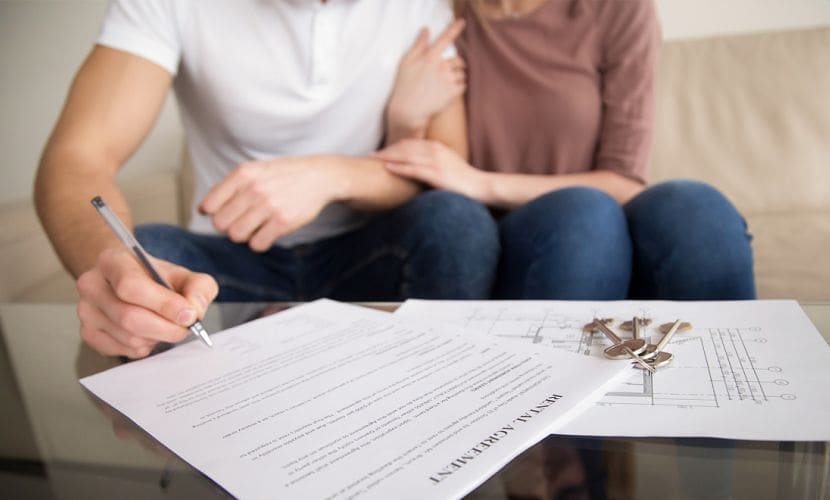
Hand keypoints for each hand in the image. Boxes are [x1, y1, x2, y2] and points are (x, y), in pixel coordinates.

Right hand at [76, 247, 217, 358]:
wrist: (130, 282)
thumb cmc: (156, 278)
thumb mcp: (184, 275)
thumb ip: (198, 288)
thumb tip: (194, 312)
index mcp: (113, 261)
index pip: (131, 286)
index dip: (164, 305)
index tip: (188, 315)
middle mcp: (92, 285)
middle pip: (129, 317)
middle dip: (166, 328)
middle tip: (185, 327)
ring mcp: (87, 311)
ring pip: (130, 338)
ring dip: (157, 337)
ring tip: (165, 325)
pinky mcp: (89, 333)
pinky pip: (124, 351)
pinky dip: (145, 346)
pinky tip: (149, 332)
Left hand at [199, 157, 344, 250]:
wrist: (319, 176)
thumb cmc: (284, 174)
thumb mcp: (255, 169)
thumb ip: (230, 186)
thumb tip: (204, 209)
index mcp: (243, 174)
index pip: (210, 205)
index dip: (214, 213)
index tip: (227, 213)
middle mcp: (253, 189)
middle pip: (221, 223)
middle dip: (229, 226)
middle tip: (243, 221)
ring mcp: (269, 206)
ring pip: (236, 235)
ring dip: (244, 235)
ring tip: (256, 226)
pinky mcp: (283, 222)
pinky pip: (257, 244)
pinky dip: (260, 242)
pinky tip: (268, 233)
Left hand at [374, 139, 487, 200]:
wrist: (481, 187)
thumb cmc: (464, 181)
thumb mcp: (448, 165)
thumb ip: (433, 162)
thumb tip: (418, 168)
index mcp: (437, 147)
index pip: (409, 143)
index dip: (393, 146)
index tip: (380, 151)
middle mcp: (435, 150)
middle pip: (404, 147)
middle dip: (386, 150)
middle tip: (370, 155)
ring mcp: (436, 161)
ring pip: (406, 156)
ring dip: (388, 157)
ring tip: (373, 160)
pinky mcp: (437, 174)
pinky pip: (413, 169)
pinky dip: (399, 168)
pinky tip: (387, 168)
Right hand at [386, 20, 466, 139]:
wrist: (408, 111)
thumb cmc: (404, 87)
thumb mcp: (406, 63)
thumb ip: (418, 45)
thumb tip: (426, 30)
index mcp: (429, 57)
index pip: (444, 39)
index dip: (454, 28)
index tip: (462, 22)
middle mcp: (441, 67)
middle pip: (458, 61)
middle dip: (456, 66)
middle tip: (445, 74)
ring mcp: (448, 80)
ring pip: (462, 74)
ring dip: (457, 78)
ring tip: (444, 85)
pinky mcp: (453, 92)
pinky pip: (463, 86)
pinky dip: (458, 88)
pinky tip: (447, 92)